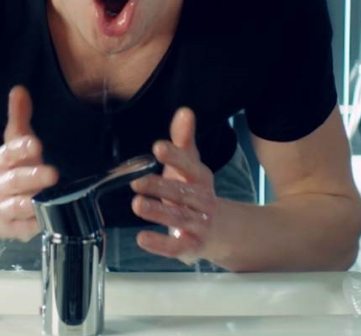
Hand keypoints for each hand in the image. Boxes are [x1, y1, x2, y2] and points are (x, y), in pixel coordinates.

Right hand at [0, 86, 58, 240]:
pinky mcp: (17, 229)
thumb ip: (18, 118)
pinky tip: (48, 219)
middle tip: (52, 173)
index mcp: (0, 162)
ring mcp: (7, 208)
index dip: (20, 149)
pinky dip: (35, 225)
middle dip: (32, 177)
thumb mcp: (14, 143)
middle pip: (15, 181)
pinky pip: (27, 228)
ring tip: (44, 199)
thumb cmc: (12, 169)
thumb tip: (19, 90)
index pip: (8, 153)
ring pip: (18, 207)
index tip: (35, 143)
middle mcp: (1, 185)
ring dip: (31, 204)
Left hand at [130, 107, 217, 263]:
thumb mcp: (192, 166)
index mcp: (201, 179)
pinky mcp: (192, 246)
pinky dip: (160, 244)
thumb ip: (184, 140)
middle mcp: (202, 201)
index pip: (190, 166)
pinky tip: (142, 238)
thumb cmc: (197, 192)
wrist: (223, 230)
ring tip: (137, 204)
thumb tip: (184, 111)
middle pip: (183, 193)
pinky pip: (177, 247)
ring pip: (179, 218)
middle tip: (137, 181)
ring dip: (158, 212)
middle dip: (161, 187)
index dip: (175, 157)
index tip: (158, 148)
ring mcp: (199, 225)